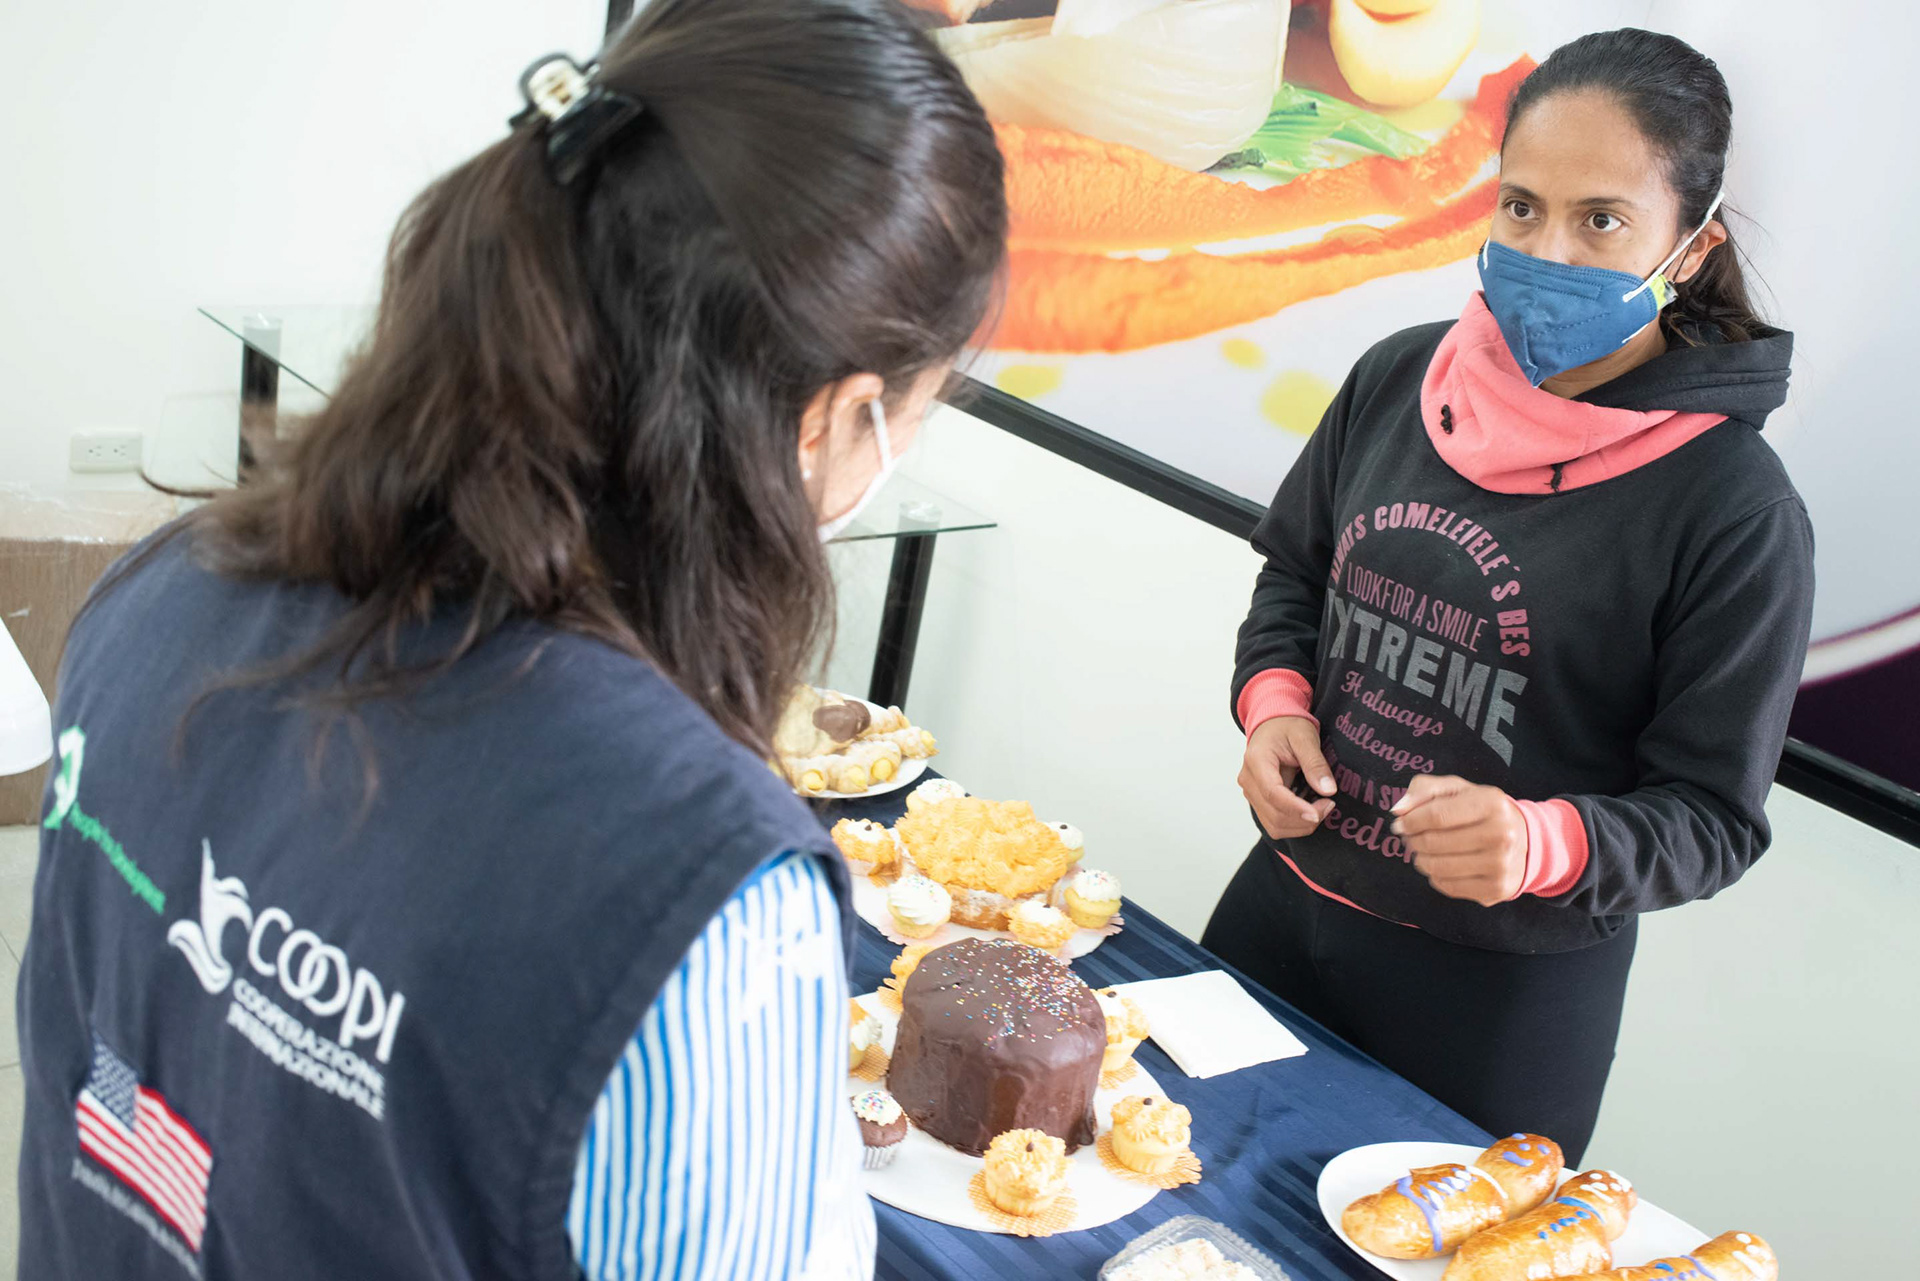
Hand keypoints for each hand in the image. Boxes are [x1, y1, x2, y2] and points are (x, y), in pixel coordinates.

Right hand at [1241, 716, 1335, 839]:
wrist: (1272, 725)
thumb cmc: (1287, 727)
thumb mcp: (1305, 737)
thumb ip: (1315, 763)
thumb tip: (1328, 790)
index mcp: (1256, 761)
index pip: (1272, 793)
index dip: (1295, 808)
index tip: (1319, 813)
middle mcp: (1248, 780)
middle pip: (1273, 815)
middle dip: (1304, 819)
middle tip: (1329, 804)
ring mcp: (1251, 793)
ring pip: (1274, 826)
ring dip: (1301, 825)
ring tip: (1322, 808)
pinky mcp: (1259, 802)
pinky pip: (1275, 824)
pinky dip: (1295, 824)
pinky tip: (1310, 810)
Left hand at [1390, 775, 1527, 905]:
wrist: (1528, 840)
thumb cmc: (1483, 811)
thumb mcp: (1458, 789)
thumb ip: (1424, 789)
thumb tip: (1398, 810)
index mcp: (1491, 803)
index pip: (1437, 815)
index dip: (1411, 821)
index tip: (1401, 823)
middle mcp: (1501, 834)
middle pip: (1434, 842)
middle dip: (1413, 840)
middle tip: (1412, 838)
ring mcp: (1501, 865)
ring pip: (1438, 867)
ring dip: (1421, 859)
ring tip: (1424, 851)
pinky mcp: (1496, 889)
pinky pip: (1447, 886)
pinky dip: (1436, 876)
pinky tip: (1442, 865)